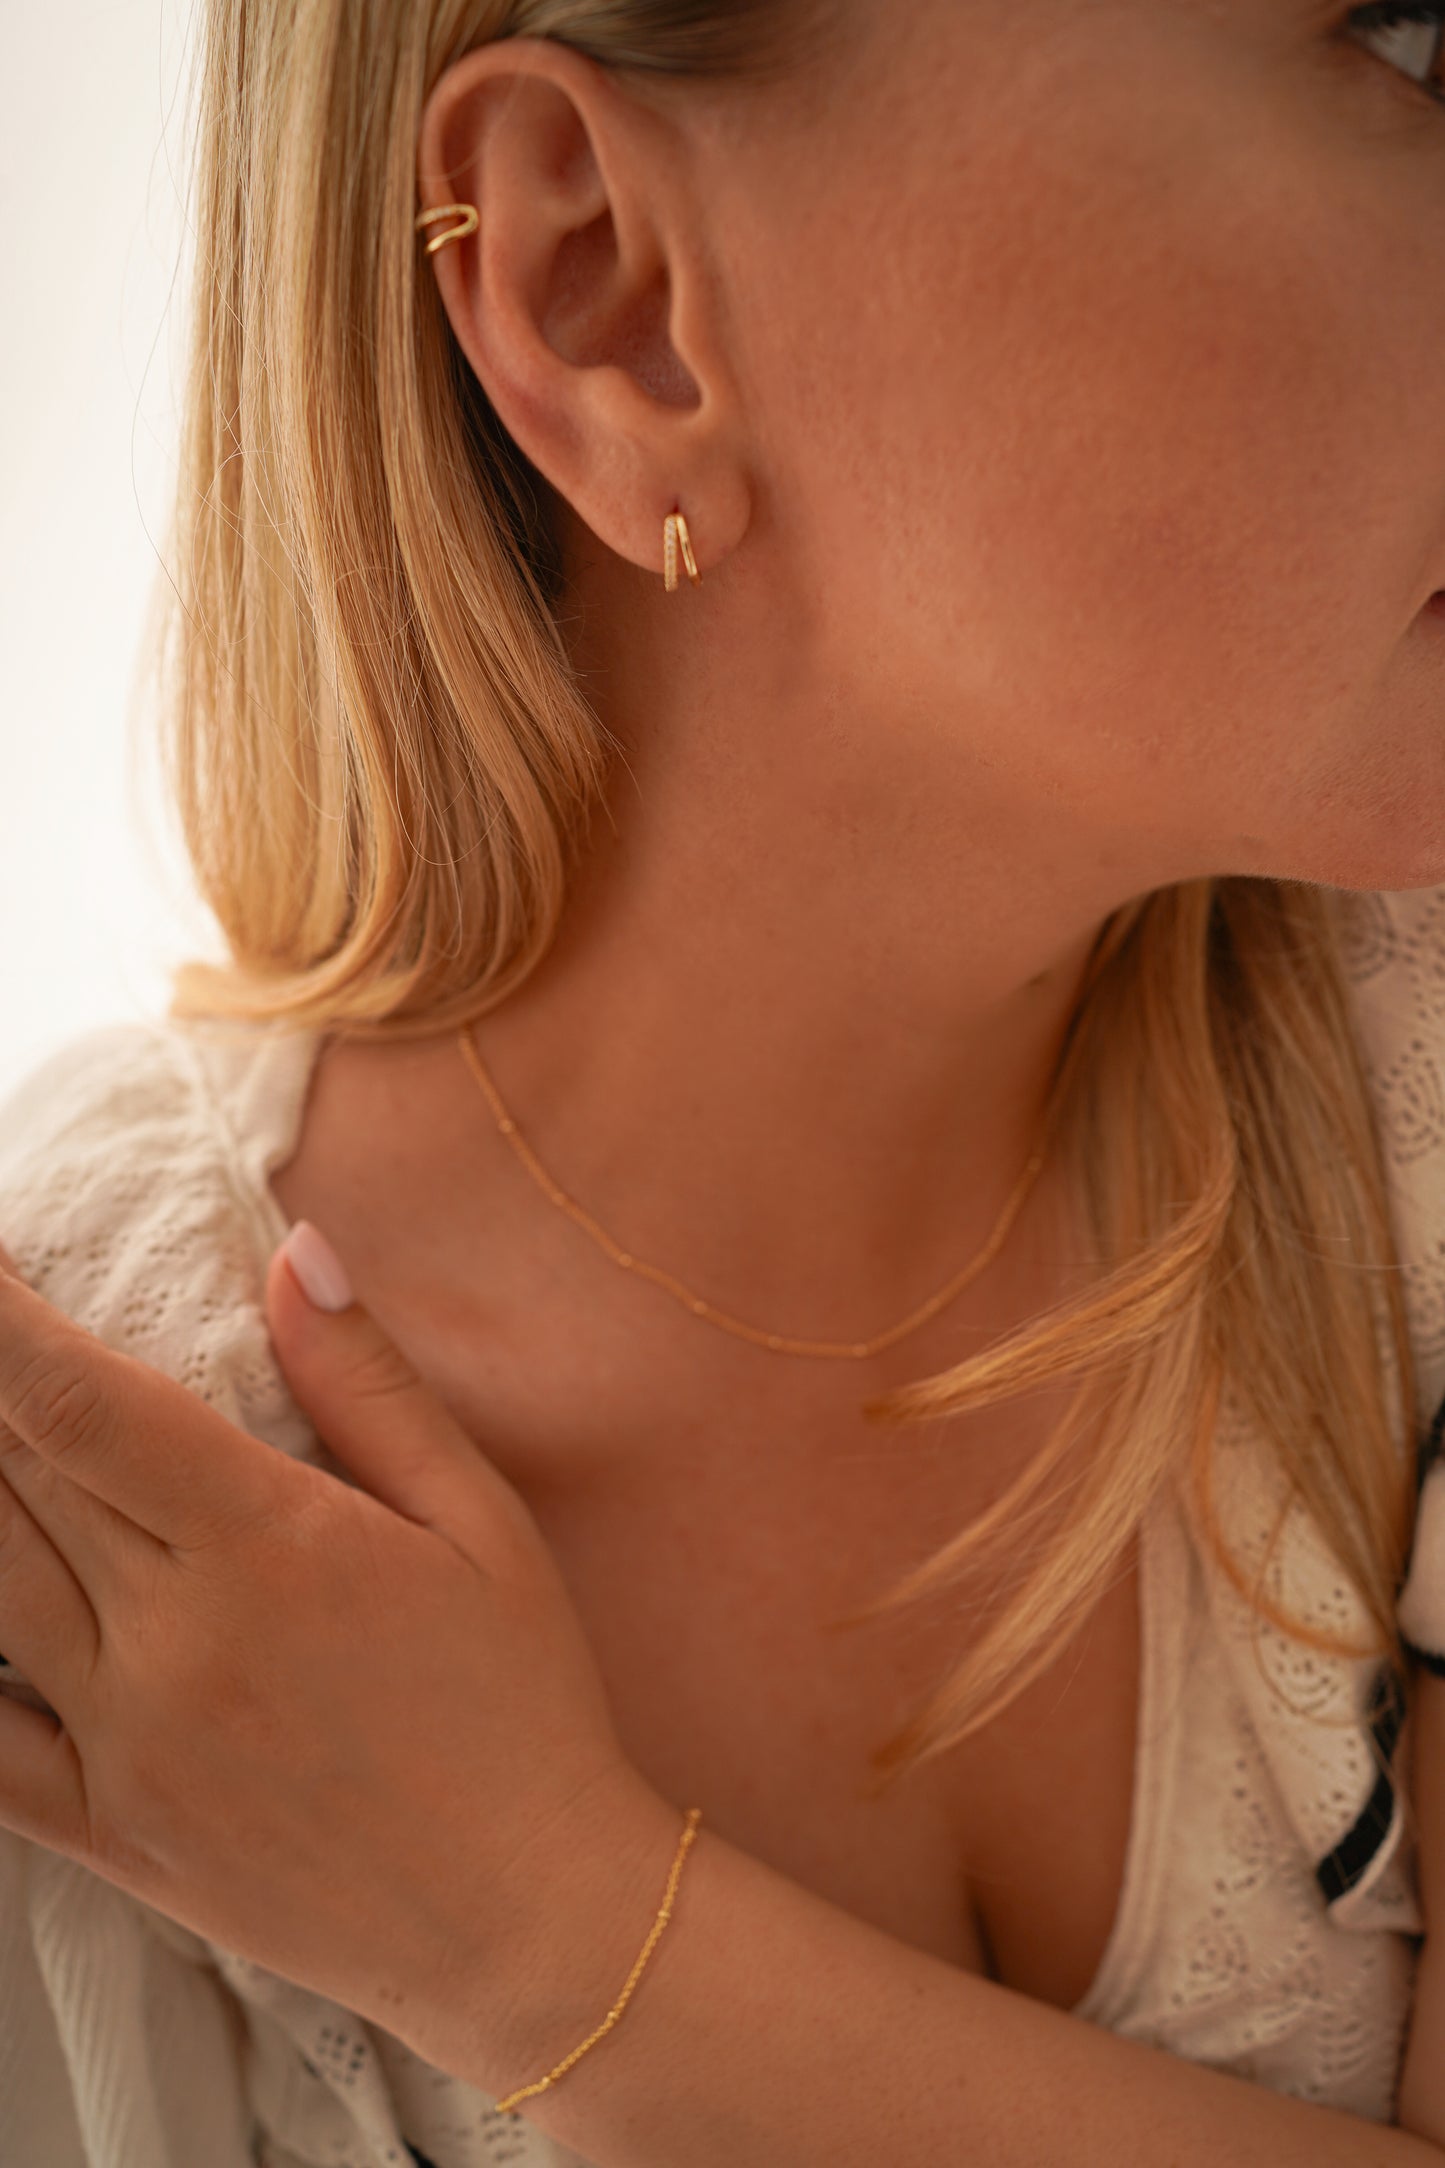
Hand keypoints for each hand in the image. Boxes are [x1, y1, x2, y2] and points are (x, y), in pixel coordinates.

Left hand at [0, 1220, 666, 2081]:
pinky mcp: (109, 1831)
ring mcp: (125, 1745)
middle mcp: (171, 1642)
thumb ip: (370, 1385)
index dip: (1, 1322)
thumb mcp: (480, 1524)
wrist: (529, 1921)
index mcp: (267, 1547)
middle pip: (14, 1480)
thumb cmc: (523, 1706)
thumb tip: (294, 1255)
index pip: (81, 1403)